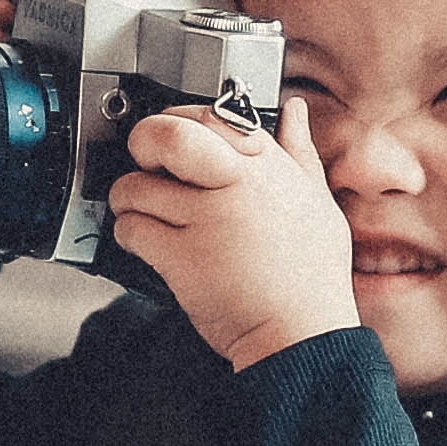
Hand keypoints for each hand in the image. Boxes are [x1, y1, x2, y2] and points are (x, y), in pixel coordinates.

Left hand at [110, 96, 360, 368]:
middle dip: (142, 144)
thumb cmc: (313, 274)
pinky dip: (129, 236)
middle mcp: (234, 182)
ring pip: (135, 186)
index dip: (181, 123)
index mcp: (266, 164)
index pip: (206, 114)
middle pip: (165, 135)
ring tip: (146, 214)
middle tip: (146, 165)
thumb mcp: (317, 200)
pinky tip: (149, 245)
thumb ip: (299, 150)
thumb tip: (294, 110)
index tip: (176, 144)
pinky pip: (131, 229)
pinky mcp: (181, 256)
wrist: (303, 334)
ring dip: (129, 200)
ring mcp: (206, 218)